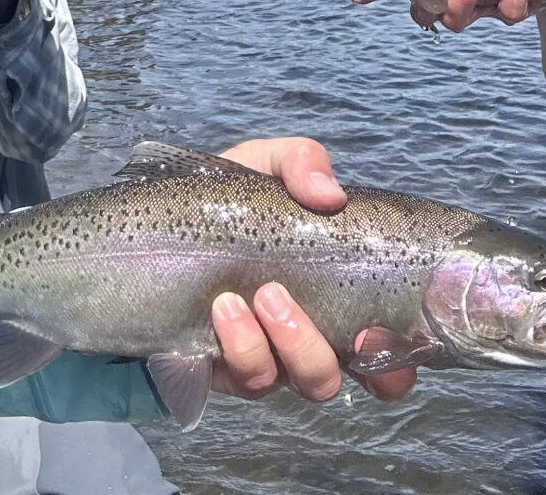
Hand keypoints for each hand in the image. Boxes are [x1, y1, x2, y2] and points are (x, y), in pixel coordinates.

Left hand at [205, 138, 418, 402]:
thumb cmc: (224, 197)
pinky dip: (243, 344)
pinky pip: (251, 379)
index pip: (390, 347)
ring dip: (291, 343)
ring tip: (258, 295)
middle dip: (330, 352)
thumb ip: (300, 163)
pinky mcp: (226, 370)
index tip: (381, 333)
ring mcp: (270, 357)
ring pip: (306, 382)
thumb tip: (331, 196)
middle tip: (302, 308)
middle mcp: (311, 335)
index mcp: (338, 293)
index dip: (398, 359)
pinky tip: (223, 307)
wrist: (147, 228)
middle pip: (348, 377)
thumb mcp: (262, 165)